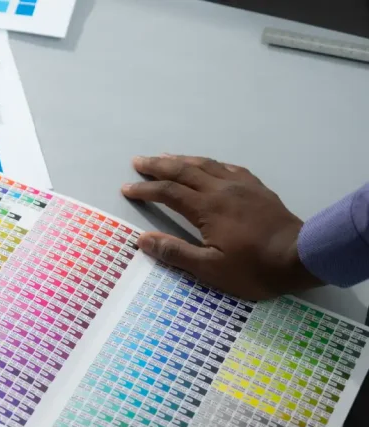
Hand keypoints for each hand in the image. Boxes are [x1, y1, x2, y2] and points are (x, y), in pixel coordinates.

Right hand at [122, 155, 321, 299]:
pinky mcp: (257, 189)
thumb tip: (143, 240)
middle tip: (138, 161)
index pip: (168, 193)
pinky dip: (211, 164)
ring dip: (182, 159)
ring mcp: (241, 186)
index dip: (145, 190)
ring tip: (165, 156)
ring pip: (206, 164)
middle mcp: (221, 189)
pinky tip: (208, 165)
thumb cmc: (253, 268)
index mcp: (206, 208)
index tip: (127, 189)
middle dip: (158, 166)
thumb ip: (176, 252)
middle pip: (183, 171)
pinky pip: (229, 168)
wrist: (301, 257)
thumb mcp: (210, 268)